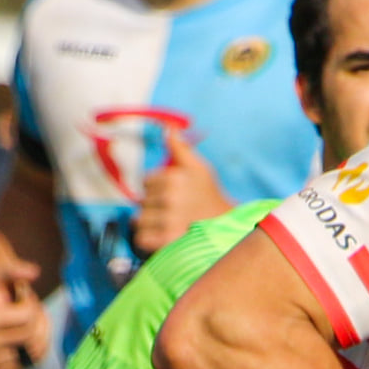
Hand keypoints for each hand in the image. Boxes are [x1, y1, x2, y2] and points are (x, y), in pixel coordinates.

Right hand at [0, 258, 49, 368]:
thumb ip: (16, 270)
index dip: (31, 304)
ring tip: (22, 325)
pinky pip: (28, 368)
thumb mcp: (3, 273)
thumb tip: (33, 272)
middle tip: (22, 311)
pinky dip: (31, 356)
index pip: (28, 317)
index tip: (17, 296)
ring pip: (35, 355)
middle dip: (36, 323)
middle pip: (33, 338)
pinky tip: (20, 342)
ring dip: (37, 339)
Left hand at [133, 130, 229, 254]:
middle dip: (153, 207)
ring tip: (166, 226)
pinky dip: (147, 240)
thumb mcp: (199, 168)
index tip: (171, 196)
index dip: (156, 189)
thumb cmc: (211, 196)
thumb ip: (180, 148)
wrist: (229, 228)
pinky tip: (160, 238)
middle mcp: (171, 198)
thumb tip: (167, 127)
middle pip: (142, 202)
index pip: (146, 182)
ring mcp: (169, 220)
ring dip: (148, 224)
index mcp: (174, 178)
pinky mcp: (168, 241)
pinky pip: (142, 239)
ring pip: (139, 220)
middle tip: (172, 213)